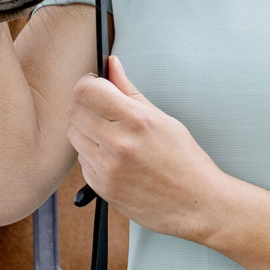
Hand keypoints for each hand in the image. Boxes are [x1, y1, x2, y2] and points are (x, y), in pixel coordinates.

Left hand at [66, 57, 229, 242]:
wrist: (196, 204)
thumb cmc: (184, 161)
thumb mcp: (162, 119)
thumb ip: (129, 90)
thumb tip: (111, 64)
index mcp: (136, 120)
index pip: (86, 90)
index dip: (88, 84)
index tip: (95, 87)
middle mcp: (118, 143)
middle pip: (74, 111)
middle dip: (85, 107)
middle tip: (102, 112)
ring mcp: (107, 168)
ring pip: (74, 136)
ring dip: (87, 133)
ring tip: (113, 139)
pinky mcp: (101, 187)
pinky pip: (81, 162)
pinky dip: (93, 157)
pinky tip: (115, 160)